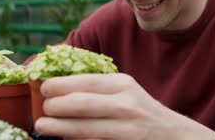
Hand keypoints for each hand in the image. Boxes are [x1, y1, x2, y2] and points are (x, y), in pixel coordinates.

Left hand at [35, 73, 214, 139]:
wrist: (172, 136)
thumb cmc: (141, 111)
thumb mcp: (124, 91)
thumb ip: (98, 88)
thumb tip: (58, 86)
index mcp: (123, 84)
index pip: (86, 82)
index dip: (60, 85)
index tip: (43, 87)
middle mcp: (127, 104)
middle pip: (83, 104)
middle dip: (57, 107)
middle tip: (42, 110)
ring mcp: (128, 129)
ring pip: (87, 128)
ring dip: (61, 128)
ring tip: (43, 126)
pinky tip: (65, 139)